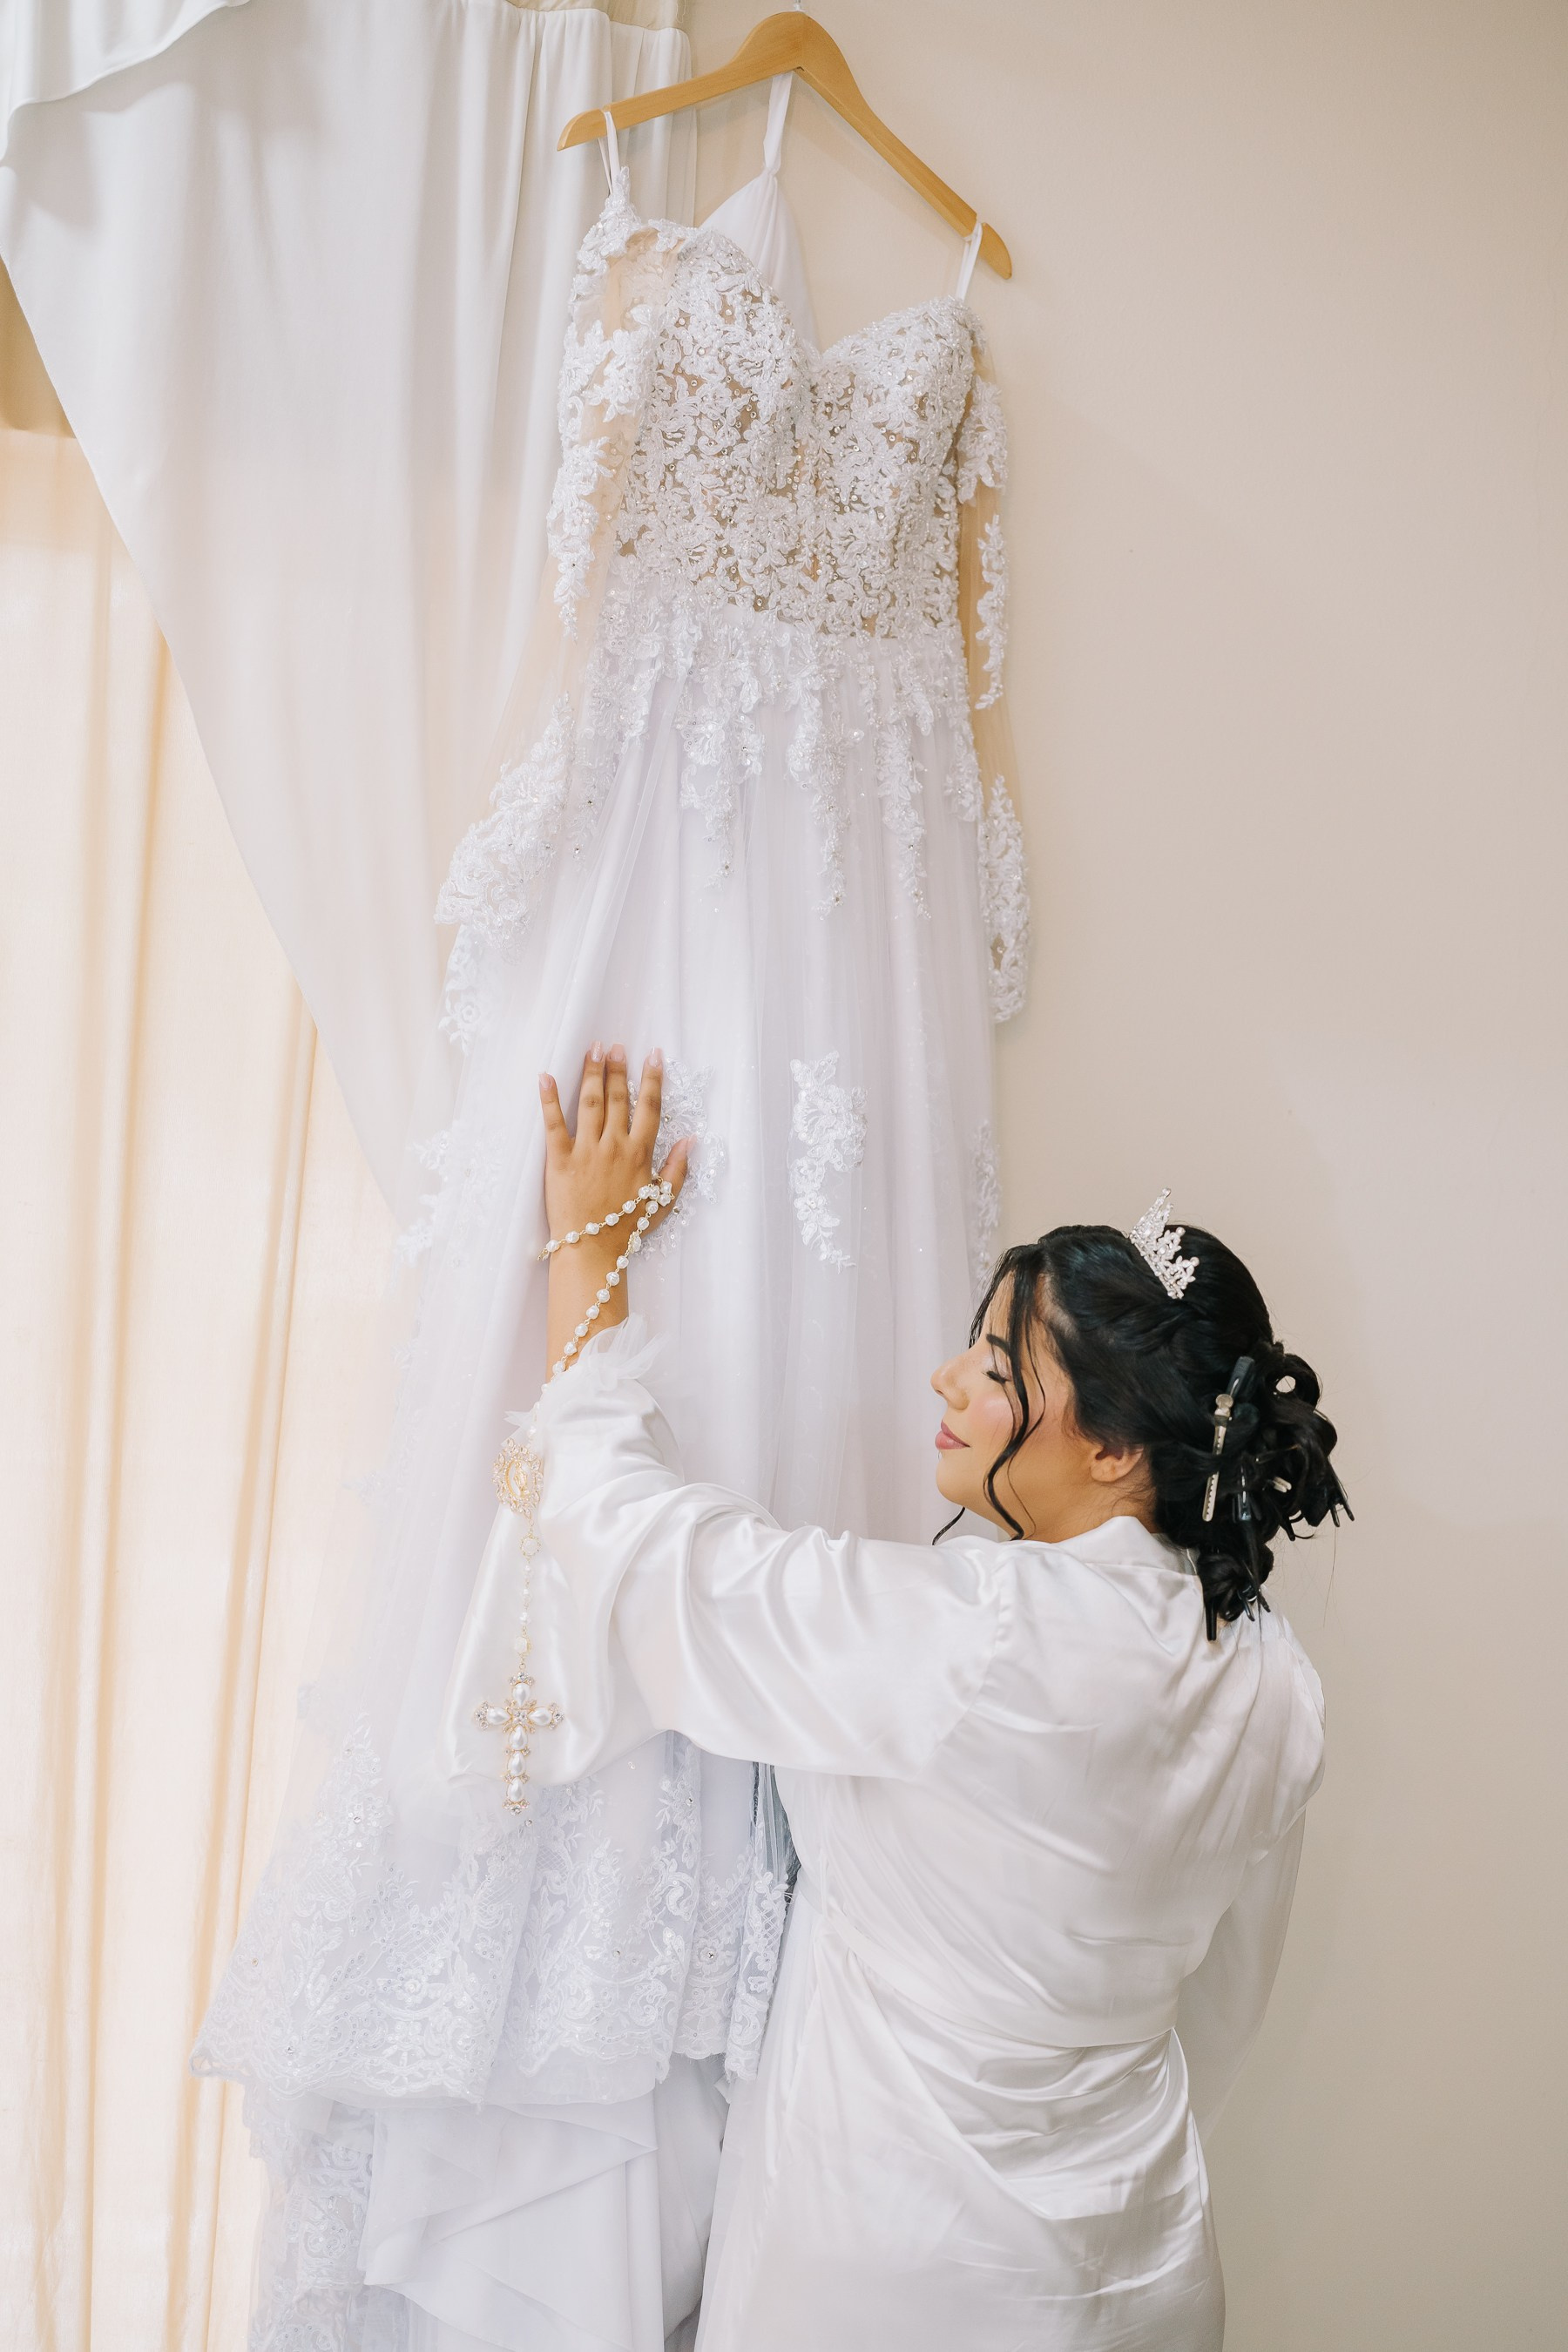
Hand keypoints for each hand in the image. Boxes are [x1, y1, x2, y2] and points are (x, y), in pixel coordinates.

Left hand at [537, 1045, 689, 1374]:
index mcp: (639, 1154)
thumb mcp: (662, 1201)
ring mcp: (586, 1151)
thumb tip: (690, 1140)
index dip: (652, 1079)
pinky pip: (554, 1124)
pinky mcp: (559, 1159)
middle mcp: (614, 1146)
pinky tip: (546, 1076)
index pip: (649, 1108)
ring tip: (593, 1050)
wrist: (592, 1249)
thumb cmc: (627, 1227)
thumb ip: (677, 1169)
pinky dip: (549, 1099)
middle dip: (617, 1069)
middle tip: (616, 1046)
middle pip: (617, 1098)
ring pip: (590, 1103)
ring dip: (591, 1073)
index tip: (653, 1055)